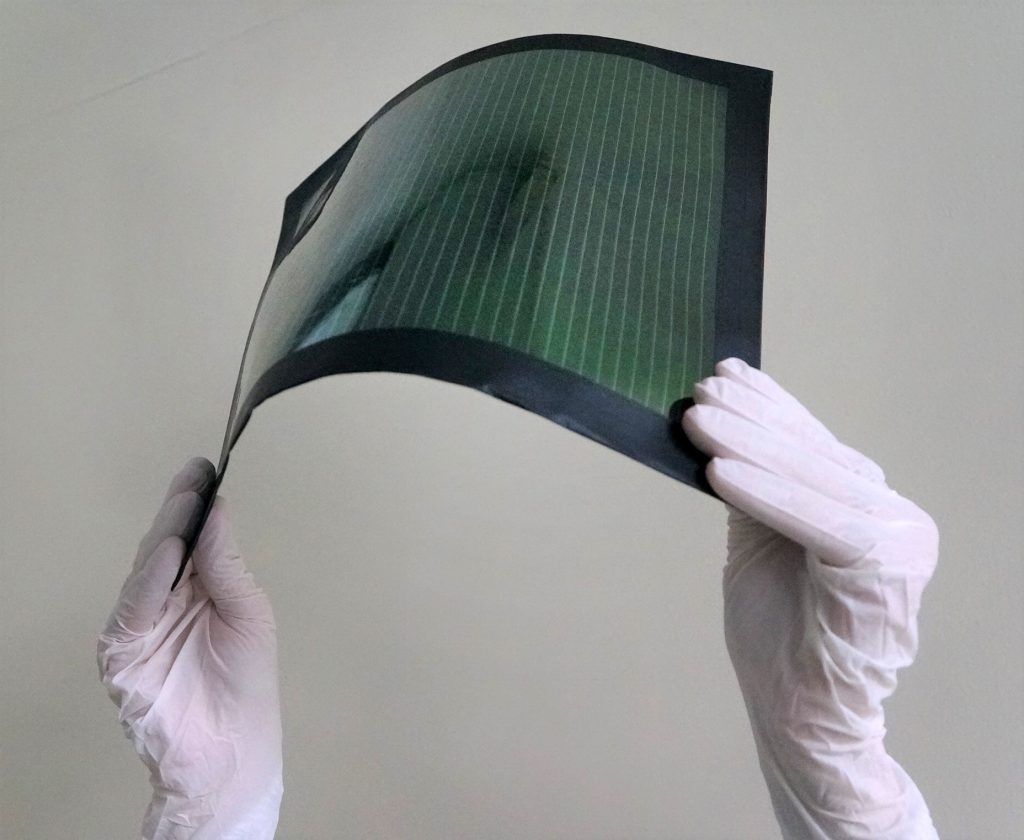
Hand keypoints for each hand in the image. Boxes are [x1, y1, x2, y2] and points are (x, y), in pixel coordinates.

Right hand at [97, 458, 282, 839]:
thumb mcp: (248, 611)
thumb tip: (217, 507)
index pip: (191, 537)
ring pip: (147, 569)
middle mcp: (166, 598)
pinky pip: (134, 607)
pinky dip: (150, 578)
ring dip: (167, 536)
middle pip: (165, 546)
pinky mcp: (122, 651)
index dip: (194, 503)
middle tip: (194, 475)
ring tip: (187, 506)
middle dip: (180, 510)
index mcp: (199, 587)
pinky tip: (169, 553)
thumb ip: (225, 564)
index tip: (204, 466)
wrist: (231, 747)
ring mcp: (141, 623)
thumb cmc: (246, 680)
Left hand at [683, 359, 938, 839]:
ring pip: (812, 479)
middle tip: (701, 390)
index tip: (724, 374)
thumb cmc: (779, 636)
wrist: (800, 715)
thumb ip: (755, 490)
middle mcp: (893, 517)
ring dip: (750, 446)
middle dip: (753, 419)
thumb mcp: (758, 543)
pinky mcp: (885, 566)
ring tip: (699, 419)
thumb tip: (724, 430)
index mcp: (866, 508)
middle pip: (812, 455)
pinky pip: (816, 518)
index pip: (813, 445)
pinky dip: (766, 493)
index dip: (769, 408)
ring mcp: (898, 539)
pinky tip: (721, 470)